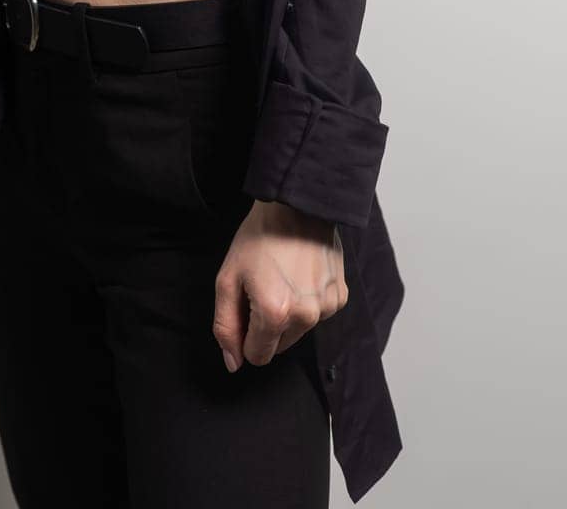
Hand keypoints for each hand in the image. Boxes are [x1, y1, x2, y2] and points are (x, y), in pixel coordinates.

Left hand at [213, 200, 348, 372]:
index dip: (245, 336)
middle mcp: (306, 317)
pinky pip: (317, 314)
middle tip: (262, 287)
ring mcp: (326, 307)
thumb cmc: (260, 237)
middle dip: (266, 324)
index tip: (245, 308)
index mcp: (275, 314)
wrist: (297, 204)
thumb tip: (233, 363)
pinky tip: (300, 274)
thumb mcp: (227, 279)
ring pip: (298, 331)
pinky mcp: (340, 297)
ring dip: (288, 313)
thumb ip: (226, 326)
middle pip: (278, 345)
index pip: (257, 356)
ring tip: (282, 277)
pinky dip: (307, 301)